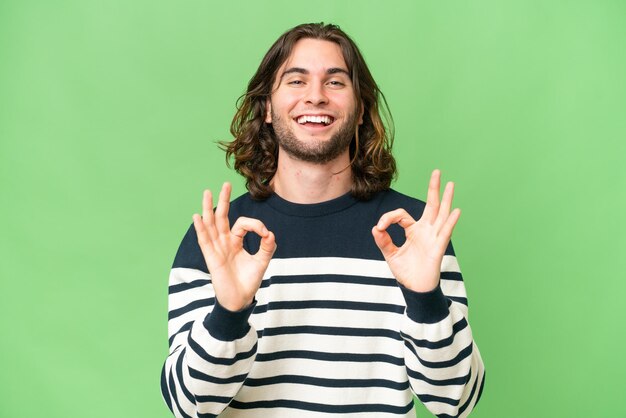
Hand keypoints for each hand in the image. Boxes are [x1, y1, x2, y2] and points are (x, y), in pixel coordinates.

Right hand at [193, 182, 275, 310]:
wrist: (240, 299)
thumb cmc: (249, 281)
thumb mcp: (262, 262)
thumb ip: (267, 247)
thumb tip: (270, 233)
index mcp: (236, 241)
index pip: (242, 224)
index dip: (255, 225)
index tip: (265, 233)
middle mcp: (224, 242)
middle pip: (222, 217)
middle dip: (224, 200)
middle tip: (225, 184)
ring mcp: (217, 248)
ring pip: (211, 224)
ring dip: (209, 208)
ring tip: (207, 192)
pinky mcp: (212, 258)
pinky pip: (205, 240)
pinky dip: (201, 228)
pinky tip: (198, 216)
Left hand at [372, 170, 459, 291]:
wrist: (414, 289)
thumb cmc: (406, 272)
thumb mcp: (390, 254)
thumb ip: (383, 241)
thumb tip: (375, 228)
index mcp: (414, 231)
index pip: (401, 215)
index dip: (388, 218)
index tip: (379, 228)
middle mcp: (426, 231)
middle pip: (431, 206)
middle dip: (433, 189)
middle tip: (437, 172)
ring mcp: (433, 238)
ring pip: (441, 215)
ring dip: (446, 200)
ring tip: (451, 184)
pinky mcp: (437, 248)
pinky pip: (444, 233)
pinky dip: (450, 222)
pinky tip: (455, 211)